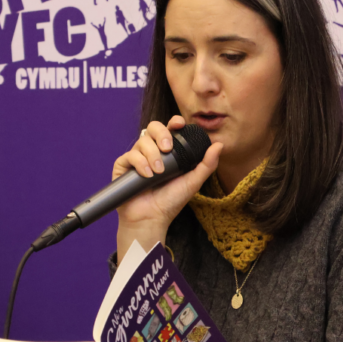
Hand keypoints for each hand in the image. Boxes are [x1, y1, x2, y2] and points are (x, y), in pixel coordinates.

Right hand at [114, 116, 222, 261]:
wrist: (152, 218)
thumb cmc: (172, 201)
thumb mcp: (193, 182)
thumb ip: (207, 164)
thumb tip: (219, 144)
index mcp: (168, 152)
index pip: (170, 129)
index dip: (173, 122)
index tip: (179, 124)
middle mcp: (152, 151)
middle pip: (153, 127)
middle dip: (161, 133)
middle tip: (168, 148)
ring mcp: (137, 158)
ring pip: (142, 140)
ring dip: (153, 154)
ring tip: (159, 172)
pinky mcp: (123, 167)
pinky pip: (130, 155)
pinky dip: (140, 163)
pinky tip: (147, 175)